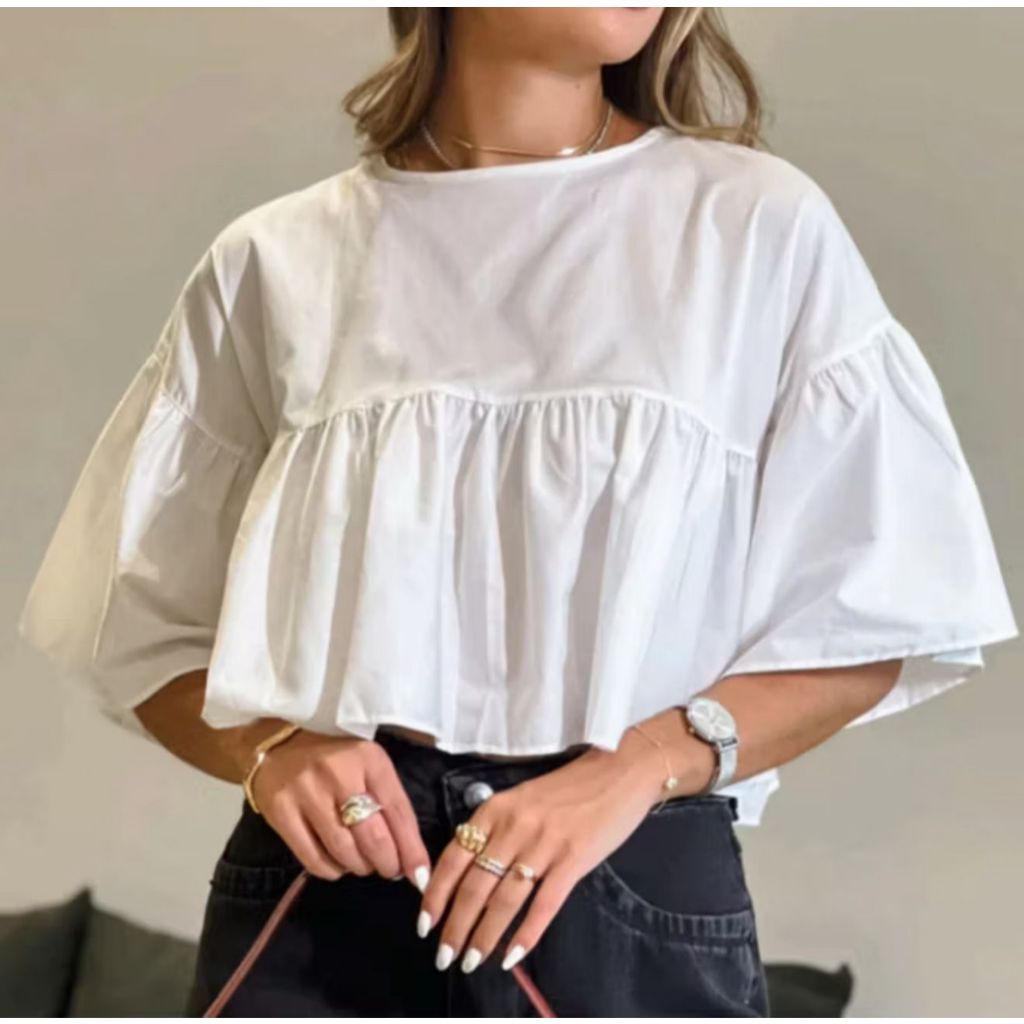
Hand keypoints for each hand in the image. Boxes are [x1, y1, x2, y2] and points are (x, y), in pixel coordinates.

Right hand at [247, 729, 431, 889]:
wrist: (277, 746)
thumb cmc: (333, 759)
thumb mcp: (367, 765)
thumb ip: (387, 800)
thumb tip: (408, 855)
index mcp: (368, 758)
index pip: (398, 810)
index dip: (412, 848)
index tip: (421, 875)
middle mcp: (338, 774)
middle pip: (373, 837)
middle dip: (387, 863)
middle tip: (390, 870)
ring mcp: (307, 793)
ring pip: (344, 852)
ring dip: (360, 867)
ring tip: (363, 863)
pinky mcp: (280, 812)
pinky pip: (313, 859)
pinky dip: (332, 870)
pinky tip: (337, 863)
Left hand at [417, 726, 681, 973]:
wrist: (619, 770)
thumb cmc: (570, 787)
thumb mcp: (522, 799)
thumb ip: (497, 829)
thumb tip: (469, 872)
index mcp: (495, 808)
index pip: (453, 858)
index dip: (436, 895)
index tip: (425, 923)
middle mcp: (514, 825)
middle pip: (474, 885)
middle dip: (455, 927)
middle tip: (444, 955)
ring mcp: (544, 843)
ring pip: (504, 900)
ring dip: (484, 936)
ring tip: (471, 961)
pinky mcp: (573, 860)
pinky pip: (543, 905)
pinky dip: (526, 935)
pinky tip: (512, 956)